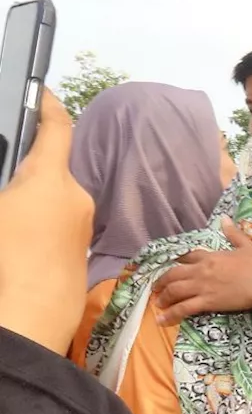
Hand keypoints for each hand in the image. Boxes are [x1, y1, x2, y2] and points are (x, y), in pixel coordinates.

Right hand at [0, 90, 91, 352]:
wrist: (32, 319)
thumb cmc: (5, 262)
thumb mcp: (1, 207)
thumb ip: (12, 186)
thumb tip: (16, 193)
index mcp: (49, 180)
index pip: (56, 129)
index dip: (49, 107)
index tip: (44, 93)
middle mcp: (74, 198)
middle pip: (48, 171)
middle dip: (24, 174)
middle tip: (5, 194)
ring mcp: (80, 227)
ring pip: (51, 201)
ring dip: (28, 206)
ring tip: (7, 229)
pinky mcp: (79, 251)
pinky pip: (55, 227)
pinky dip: (35, 229)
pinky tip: (15, 247)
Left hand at [153, 219, 251, 325]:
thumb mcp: (247, 245)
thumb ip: (233, 233)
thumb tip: (224, 218)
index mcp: (210, 256)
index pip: (187, 256)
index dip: (177, 261)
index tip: (171, 265)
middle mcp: (201, 270)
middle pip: (173, 274)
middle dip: (161, 282)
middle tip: (156, 288)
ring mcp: (202, 286)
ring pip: (174, 291)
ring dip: (164, 298)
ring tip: (159, 304)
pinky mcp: (207, 302)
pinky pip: (184, 308)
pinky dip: (171, 314)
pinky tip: (162, 320)